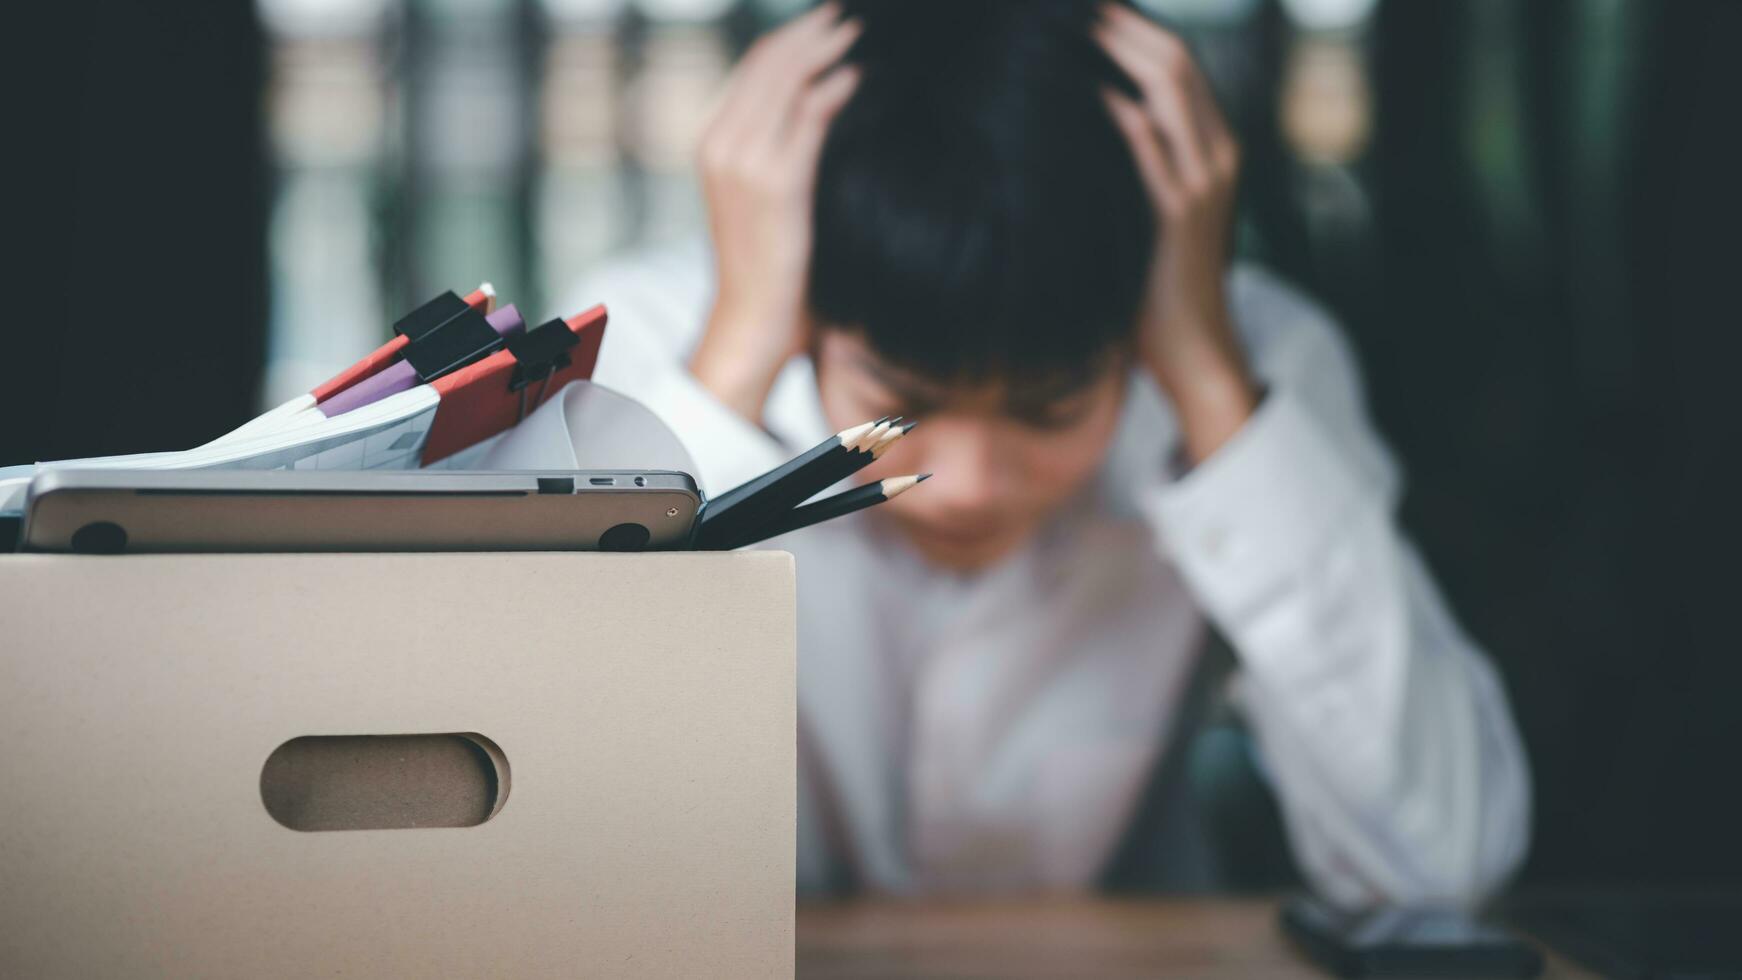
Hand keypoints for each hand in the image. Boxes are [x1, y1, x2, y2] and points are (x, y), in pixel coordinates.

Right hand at [688, 3, 861, 423]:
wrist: (753, 319)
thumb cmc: (767, 265)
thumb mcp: (763, 197)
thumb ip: (777, 151)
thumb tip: (817, 105)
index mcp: (712, 142)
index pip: (753, 67)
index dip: (792, 38)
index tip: (827, 22)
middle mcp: (720, 143)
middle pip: (769, 62)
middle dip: (812, 31)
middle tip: (851, 14)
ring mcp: (743, 160)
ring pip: (788, 79)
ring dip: (827, 48)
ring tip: (859, 32)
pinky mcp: (775, 181)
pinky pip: (808, 116)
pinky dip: (835, 90)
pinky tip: (859, 78)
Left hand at [1095, 4, 1255, 463]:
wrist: (1193, 350)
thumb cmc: (1158, 283)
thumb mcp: (1152, 211)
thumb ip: (1134, 166)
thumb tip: (1081, 124)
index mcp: (1214, 145)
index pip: (1177, 61)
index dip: (1132, 27)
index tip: (1084, 12)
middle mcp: (1218, 151)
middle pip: (1174, 56)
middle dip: (1122, 23)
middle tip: (1071, 7)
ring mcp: (1203, 179)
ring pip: (1168, 84)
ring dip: (1118, 47)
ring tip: (1069, 25)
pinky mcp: (1179, 211)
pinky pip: (1148, 141)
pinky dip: (1114, 106)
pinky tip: (1077, 86)